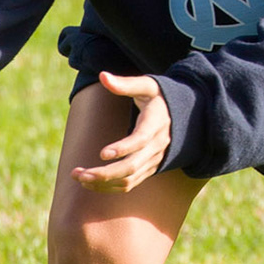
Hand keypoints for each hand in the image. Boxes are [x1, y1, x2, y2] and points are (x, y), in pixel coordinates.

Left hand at [70, 71, 171, 192]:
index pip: (141, 140)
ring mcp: (153, 160)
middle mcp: (157, 146)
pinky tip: (90, 183)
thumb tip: (102, 76)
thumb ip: (124, 83)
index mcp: (156, 123)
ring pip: (129, 179)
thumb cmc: (159, 97)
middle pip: (132, 166)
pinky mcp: (149, 169)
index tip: (102, 153)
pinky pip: (130, 183)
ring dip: (104, 182)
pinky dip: (110, 187)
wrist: (184, 116)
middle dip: (106, 173)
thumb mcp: (146, 85)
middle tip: (81, 174)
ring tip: (79, 177)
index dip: (123, 148)